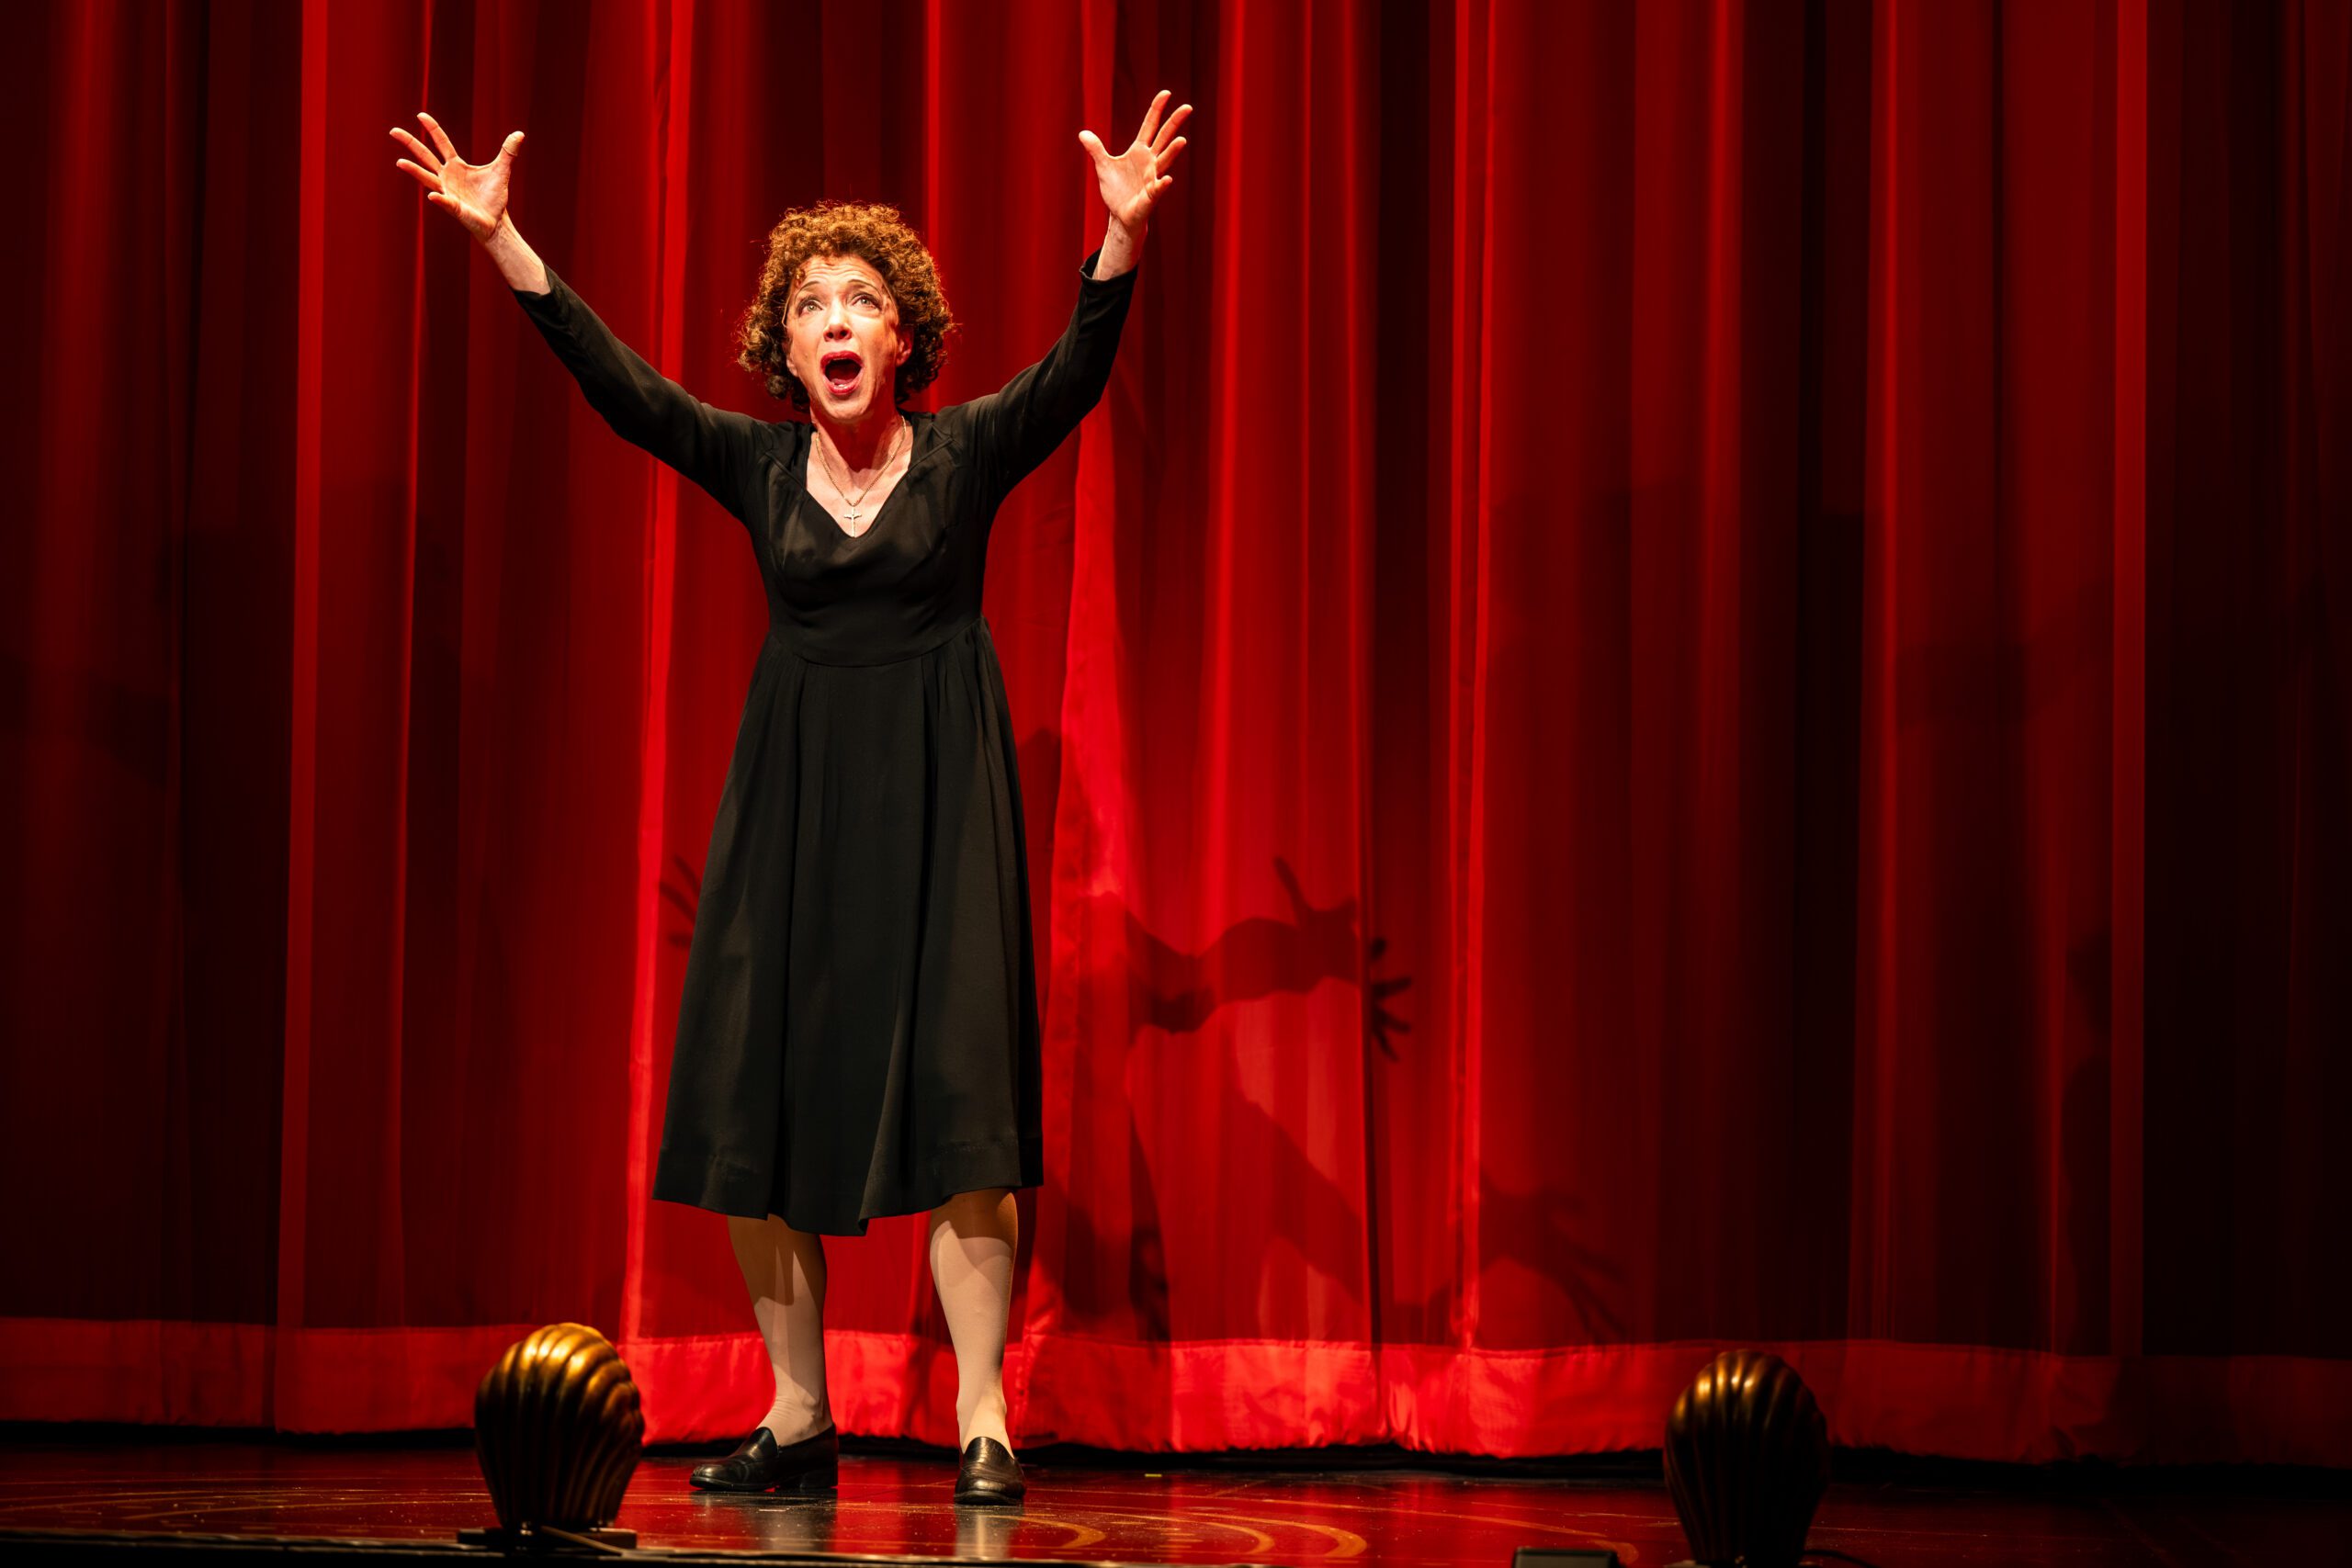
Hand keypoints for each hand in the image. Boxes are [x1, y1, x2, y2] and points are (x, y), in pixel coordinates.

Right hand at [390, 111, 522, 242]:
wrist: (496, 222)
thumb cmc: (494, 197)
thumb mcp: (502, 170)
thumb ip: (508, 152)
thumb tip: (520, 134)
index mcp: (456, 165)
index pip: (441, 143)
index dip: (432, 129)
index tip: (420, 115)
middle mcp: (446, 177)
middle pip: (425, 156)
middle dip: (410, 144)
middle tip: (393, 131)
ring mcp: (447, 192)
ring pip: (427, 179)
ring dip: (414, 171)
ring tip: (399, 162)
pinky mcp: (454, 207)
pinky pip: (444, 202)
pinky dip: (439, 199)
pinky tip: (433, 196)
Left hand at [1079, 90, 1191, 233]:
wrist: (1120, 217)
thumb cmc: (1117, 191)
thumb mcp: (1103, 166)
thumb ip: (1096, 149)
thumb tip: (1083, 133)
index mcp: (1139, 151)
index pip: (1150, 125)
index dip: (1157, 109)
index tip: (1166, 93)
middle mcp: (1150, 161)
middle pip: (1164, 137)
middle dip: (1174, 123)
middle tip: (1188, 107)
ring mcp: (1152, 178)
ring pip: (1164, 161)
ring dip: (1173, 152)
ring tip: (1182, 140)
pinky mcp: (1150, 196)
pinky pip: (1157, 189)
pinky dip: (1162, 185)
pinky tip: (1167, 180)